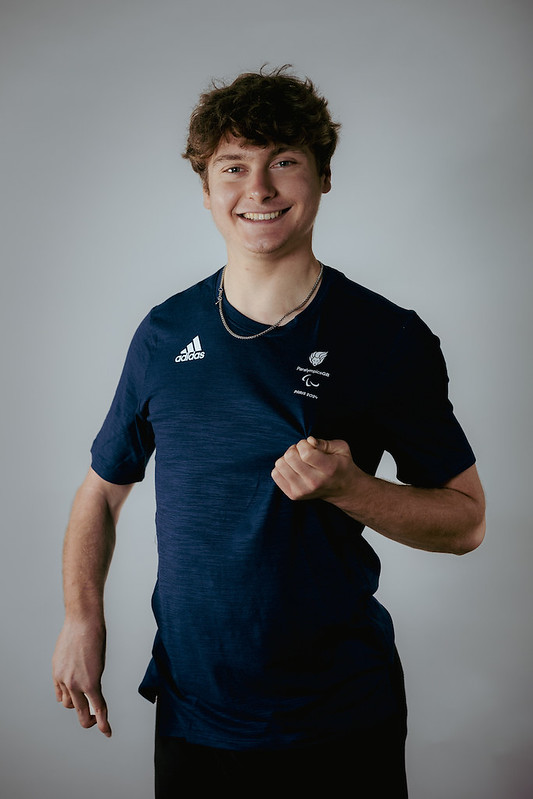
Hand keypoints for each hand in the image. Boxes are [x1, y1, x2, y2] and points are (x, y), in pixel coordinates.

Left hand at [52, 619, 111, 736]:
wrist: (83, 621)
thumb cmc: (79, 628)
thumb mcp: (68, 648)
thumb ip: (71, 662)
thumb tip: (80, 664)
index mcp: (58, 672)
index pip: (62, 695)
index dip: (72, 700)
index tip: (81, 703)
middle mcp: (63, 680)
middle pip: (69, 705)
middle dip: (80, 713)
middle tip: (88, 719)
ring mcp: (76, 683)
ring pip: (81, 709)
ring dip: (90, 717)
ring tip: (99, 721)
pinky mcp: (91, 682)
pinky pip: (97, 706)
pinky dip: (102, 720)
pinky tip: (105, 729)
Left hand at [271, 436, 359, 501]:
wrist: (343, 490)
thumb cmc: (341, 464)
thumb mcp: (341, 449)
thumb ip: (325, 443)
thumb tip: (309, 441)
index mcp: (328, 469)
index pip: (305, 453)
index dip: (304, 444)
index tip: (310, 446)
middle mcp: (314, 482)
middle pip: (290, 457)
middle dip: (295, 449)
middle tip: (304, 452)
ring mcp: (302, 491)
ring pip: (280, 465)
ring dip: (288, 458)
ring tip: (299, 461)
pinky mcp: (293, 495)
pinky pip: (275, 474)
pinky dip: (282, 468)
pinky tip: (294, 469)